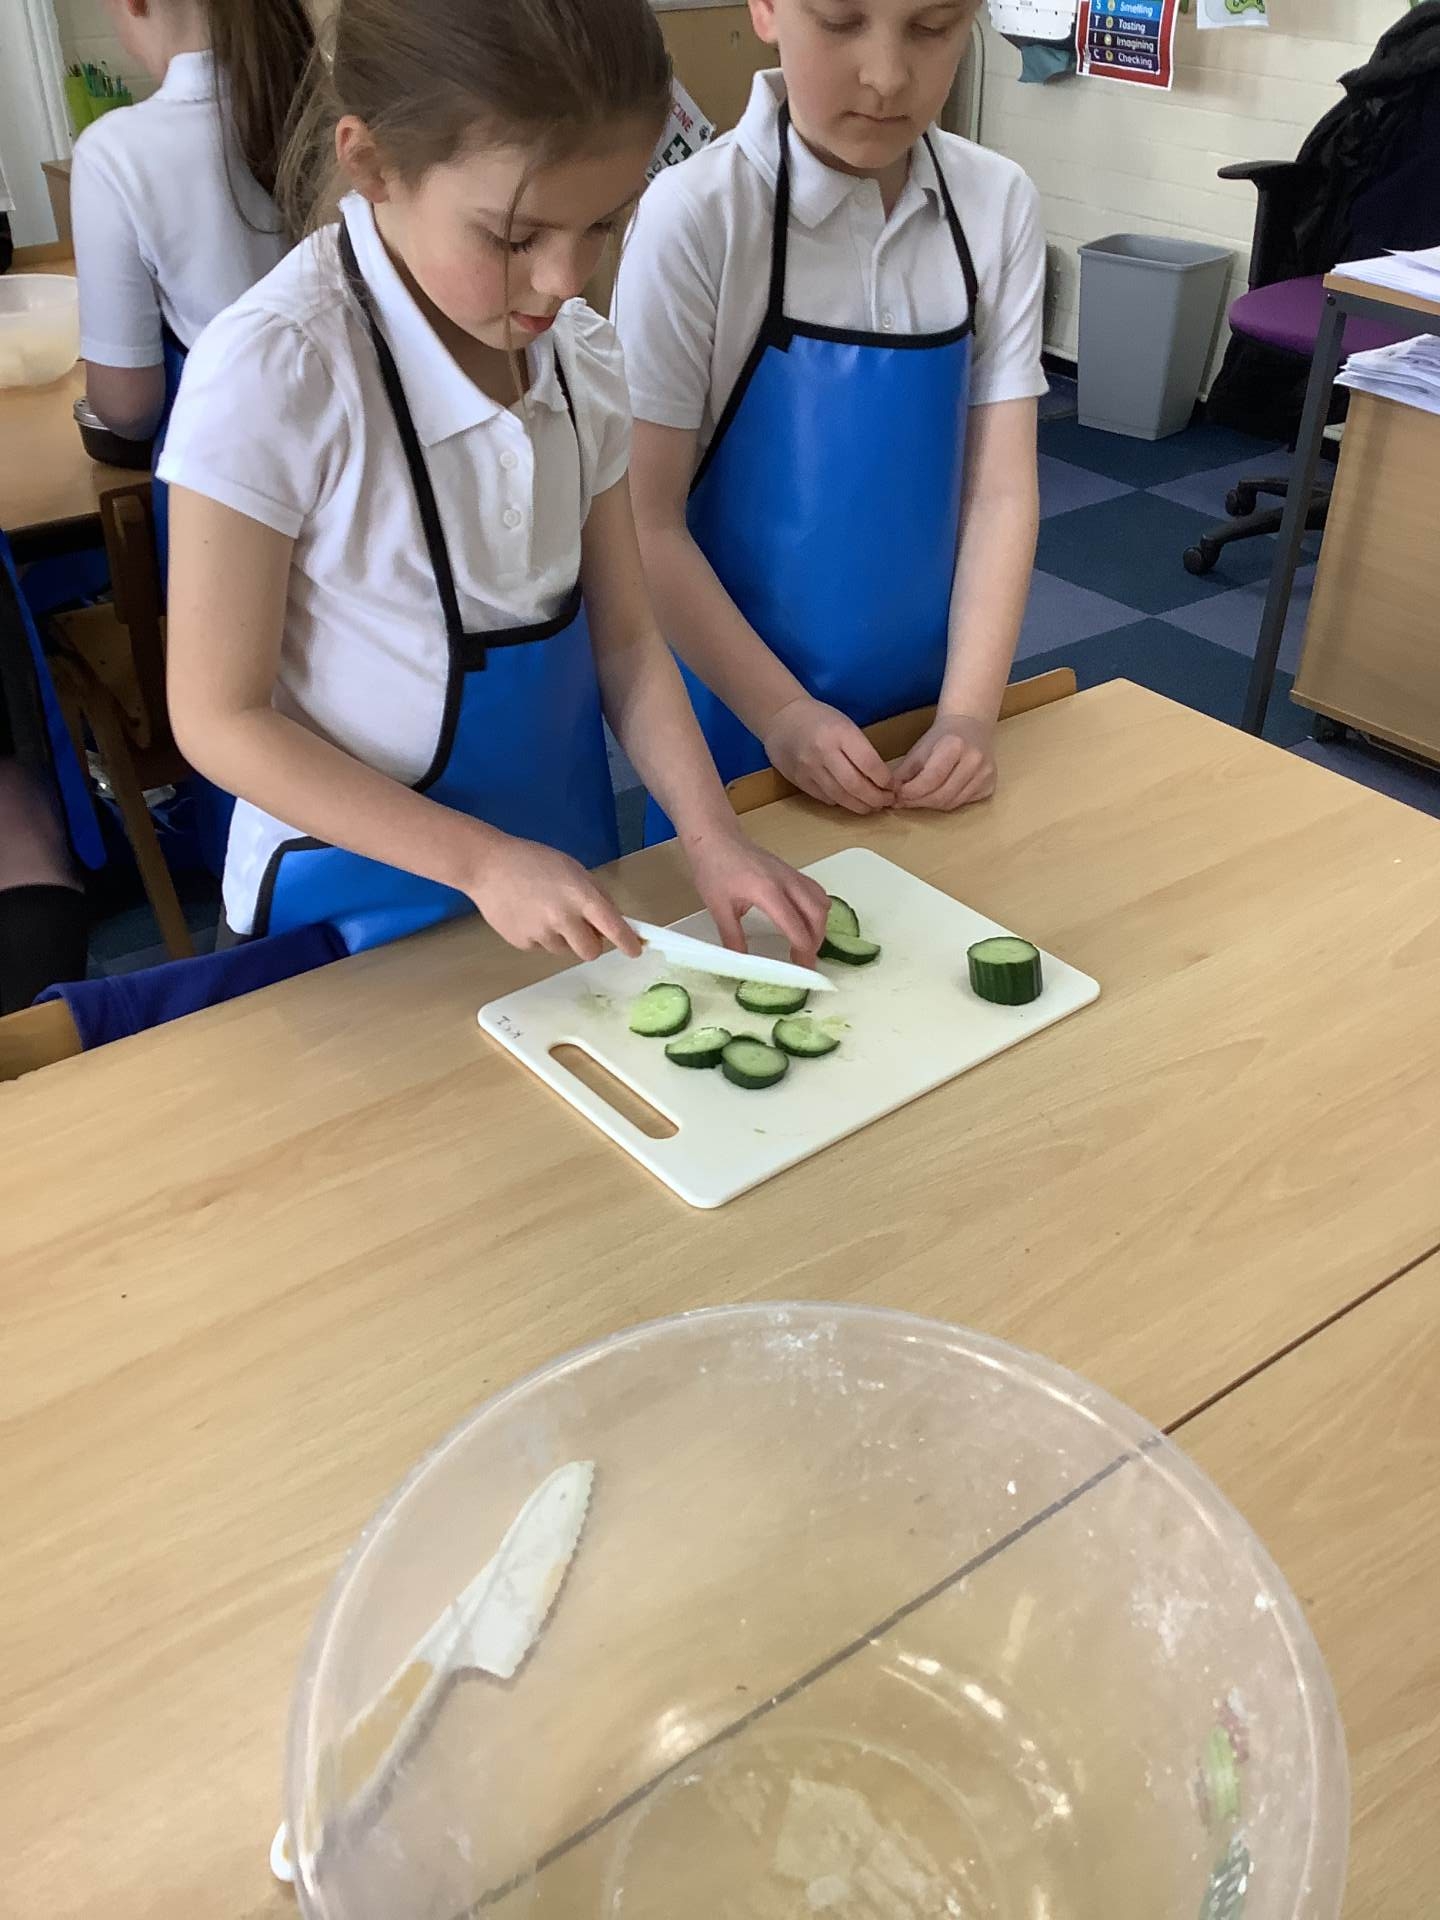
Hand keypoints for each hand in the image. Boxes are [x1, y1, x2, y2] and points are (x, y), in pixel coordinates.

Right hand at [466, 834, 643, 961]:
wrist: (487, 866)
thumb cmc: (534, 861)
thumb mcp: (573, 869)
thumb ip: (596, 895)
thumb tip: (614, 920)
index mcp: (580, 896)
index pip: (613, 928)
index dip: (627, 943)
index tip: (635, 950)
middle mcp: (563, 918)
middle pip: (591, 952)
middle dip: (591, 944)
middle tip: (581, 928)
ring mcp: (541, 934)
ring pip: (565, 950)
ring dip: (563, 937)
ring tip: (544, 911)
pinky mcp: (522, 943)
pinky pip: (542, 947)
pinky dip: (540, 936)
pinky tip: (527, 914)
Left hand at [682, 826, 829, 961]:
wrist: (715, 838)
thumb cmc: (714, 869)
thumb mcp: (718, 908)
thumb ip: (733, 937)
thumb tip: (742, 965)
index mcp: (767, 892)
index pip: (796, 927)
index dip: (803, 952)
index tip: (802, 970)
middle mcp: (786, 882)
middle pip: (817, 915)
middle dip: (816, 941)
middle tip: (805, 961)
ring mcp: (792, 875)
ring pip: (821, 902)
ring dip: (819, 925)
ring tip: (806, 943)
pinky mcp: (792, 872)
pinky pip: (816, 891)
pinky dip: (817, 910)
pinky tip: (805, 921)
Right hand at [762, 696, 893, 814]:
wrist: (781, 719)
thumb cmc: (819, 719)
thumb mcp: (845, 725)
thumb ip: (862, 750)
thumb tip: (882, 780)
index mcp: (839, 733)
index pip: (869, 763)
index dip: (885, 780)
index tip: (893, 786)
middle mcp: (823, 752)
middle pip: (855, 786)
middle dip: (876, 799)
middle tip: (886, 801)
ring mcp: (809, 769)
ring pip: (841, 797)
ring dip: (861, 806)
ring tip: (872, 806)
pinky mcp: (799, 781)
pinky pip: (826, 799)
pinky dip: (842, 803)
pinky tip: (850, 800)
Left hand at [893, 713, 996, 810]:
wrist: (971, 726)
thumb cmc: (942, 737)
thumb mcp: (919, 748)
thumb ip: (905, 772)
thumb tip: (893, 795)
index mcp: (955, 745)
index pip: (931, 778)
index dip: (911, 792)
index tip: (897, 795)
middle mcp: (975, 760)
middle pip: (942, 795)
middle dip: (919, 801)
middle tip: (904, 802)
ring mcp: (986, 774)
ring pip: (952, 803)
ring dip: (931, 805)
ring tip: (919, 798)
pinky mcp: (990, 785)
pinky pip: (964, 803)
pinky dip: (947, 802)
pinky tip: (939, 794)